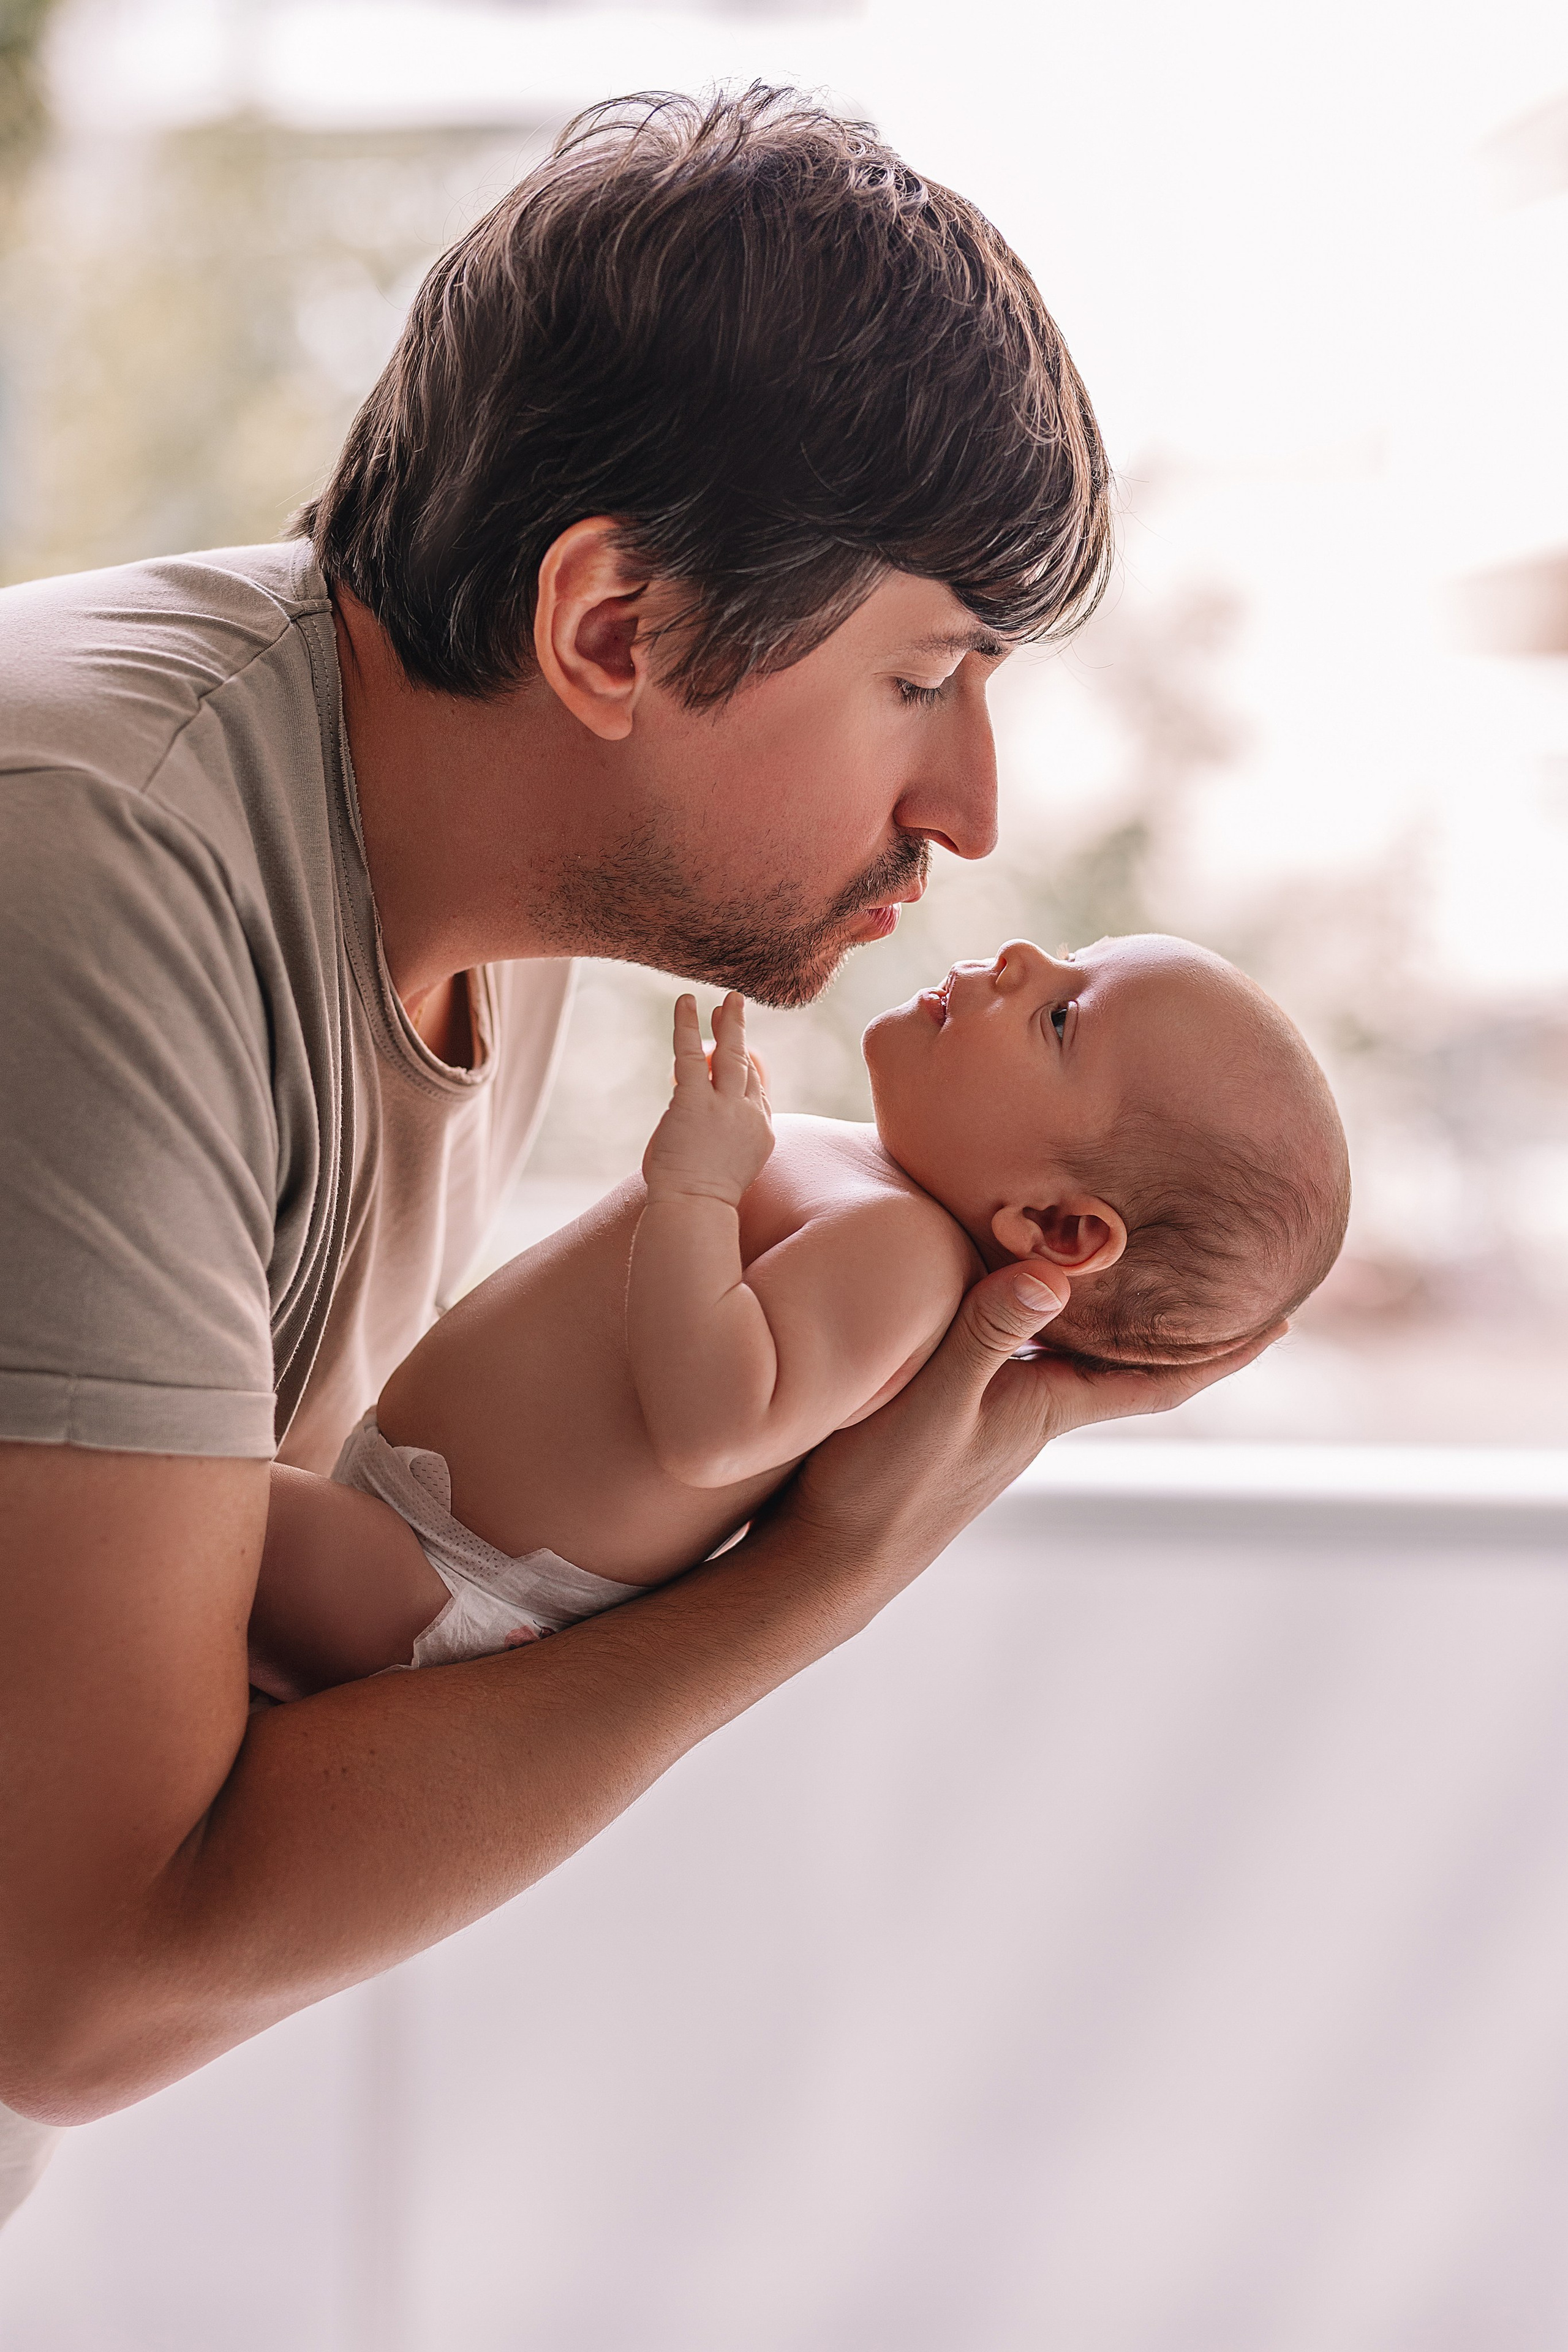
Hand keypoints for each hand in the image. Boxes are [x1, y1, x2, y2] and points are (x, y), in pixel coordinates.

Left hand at [641, 993, 774, 1207]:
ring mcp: (724, 1107)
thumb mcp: (726, 1168)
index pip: (756, 1091)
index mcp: (760, 1133)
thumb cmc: (702, 1200)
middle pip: (749, 1067)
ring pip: (730, 1055)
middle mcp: (749, 1115)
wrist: (694, 1210)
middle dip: (742, 1035)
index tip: (737, 1053)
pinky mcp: (695, 1101)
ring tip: (723, 1000)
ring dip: (728, 1023)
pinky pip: (691, 1054)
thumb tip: (705, 1124)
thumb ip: (724, 1140)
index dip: (745, 1071)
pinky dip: (687, 1025)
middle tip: (735, 1006)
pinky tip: (686, 1003)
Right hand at [779, 1261, 1283, 1581]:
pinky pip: (1023, 1350)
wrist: (832, 1557)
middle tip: (1222, 1269)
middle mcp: (1038, 1409)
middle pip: (1129, 1359)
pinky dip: (1041, 1316)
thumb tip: (1052, 1275)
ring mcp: (998, 1413)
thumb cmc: (885, 1486)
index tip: (1282, 1321)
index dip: (1223, 1353)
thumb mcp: (935, 1402)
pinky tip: (1020, 1286)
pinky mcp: (957, 1411)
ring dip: (1112, 1315)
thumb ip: (987, 1334)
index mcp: (1052, 1407)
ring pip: (1076, 1352)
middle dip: (1177, 1321)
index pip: (1162, 1381)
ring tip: (1136, 1263)